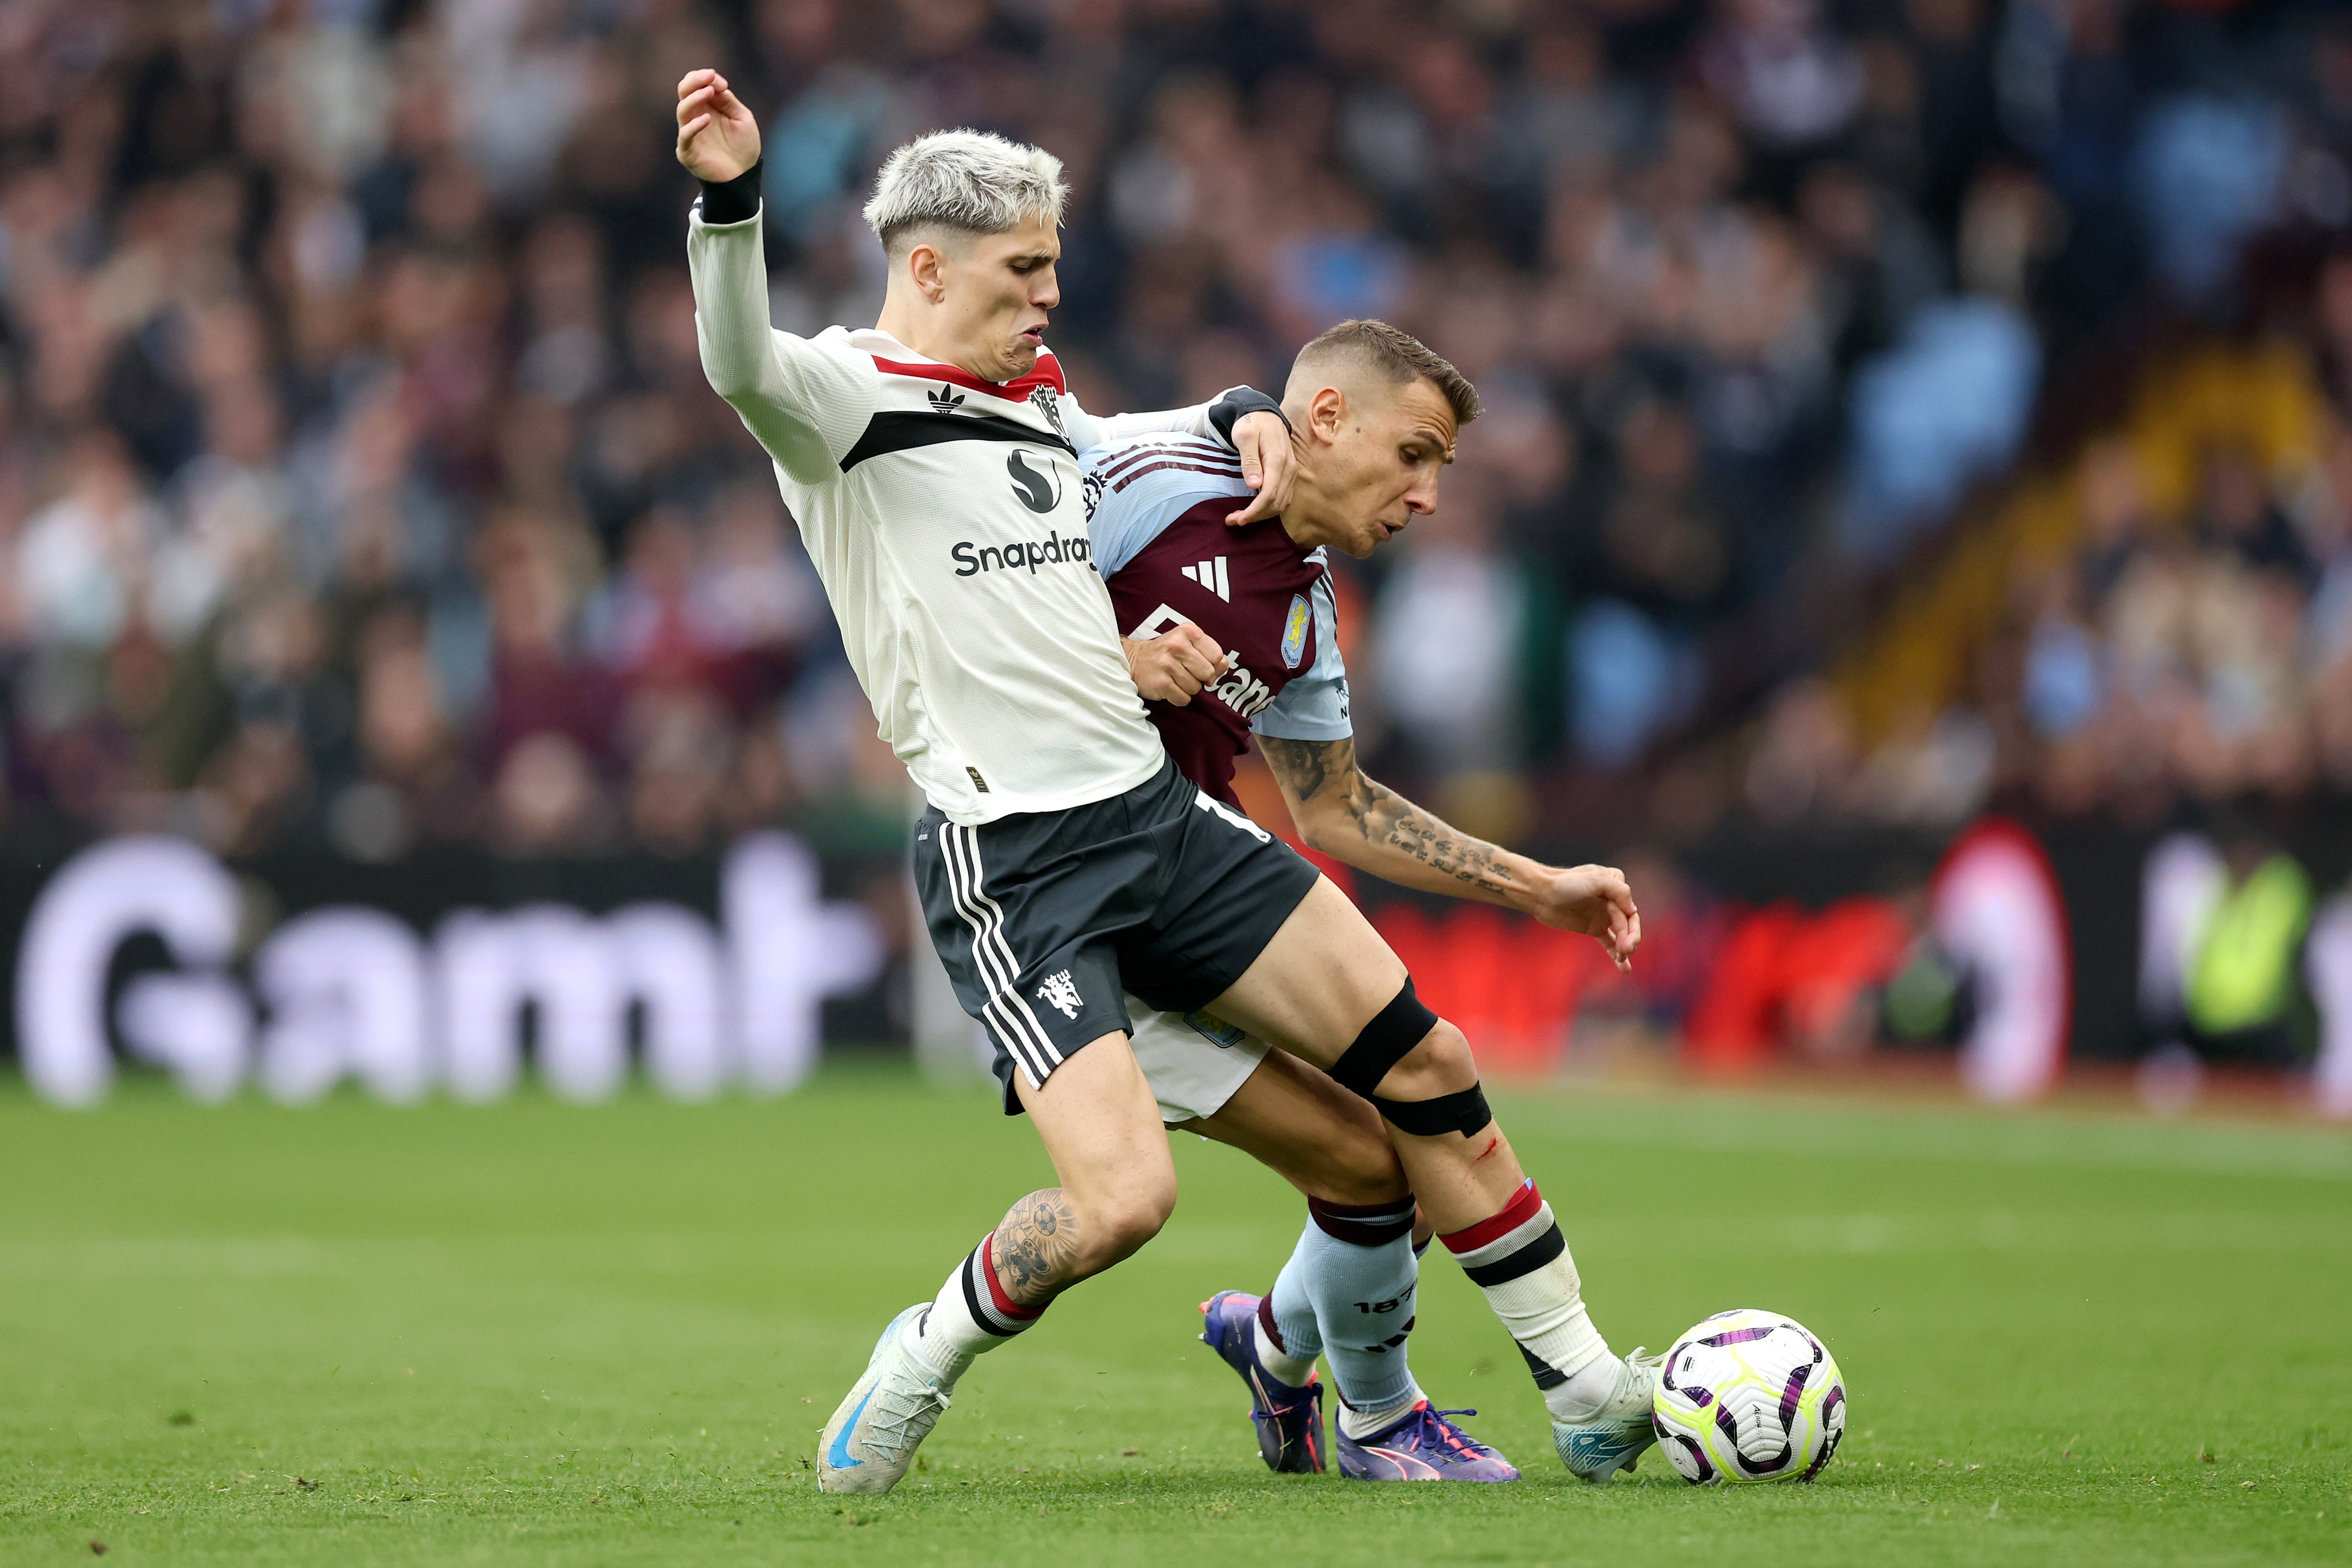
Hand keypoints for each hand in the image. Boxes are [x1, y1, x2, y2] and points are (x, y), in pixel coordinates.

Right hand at [676, 68, 760, 181]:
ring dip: (694, 98)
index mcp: (707, 106)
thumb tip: (715, 85)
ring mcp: (690, 133)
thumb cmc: (744, 147)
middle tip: (709, 77)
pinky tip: (707, 119)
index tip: (722, 83)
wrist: (744, 176)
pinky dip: (694, 126)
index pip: (697, 84)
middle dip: (695, 80)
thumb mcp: (742, 118)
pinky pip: (685, 135)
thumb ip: (728, 101)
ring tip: (709, 92)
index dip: (706, 78)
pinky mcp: (687, 151)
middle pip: (684, 91)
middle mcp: (695, 117)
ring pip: (682, 110)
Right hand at [1123, 623, 1229, 705]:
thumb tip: (1224, 667)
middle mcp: (1177, 645)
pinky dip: (1178, 697)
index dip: (1212, 664)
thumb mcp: (1188, 643)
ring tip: (1174, 678)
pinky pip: (1183, 699)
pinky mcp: (1161, 683)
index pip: (1217, 655)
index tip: (1200, 664)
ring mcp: (1167, 664)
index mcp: (1188, 631)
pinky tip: (1169, 687)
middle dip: (1199, 677)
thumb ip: (1210, 653)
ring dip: (1187, 688)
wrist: (1133, 660)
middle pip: (1208, 673)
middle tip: (1184, 672)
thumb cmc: (1166, 652)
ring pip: (1196, 688)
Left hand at [1226, 412, 1302, 525]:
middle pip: (1276, 503)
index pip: (1269, 494)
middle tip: (1233, 520)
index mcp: (1277, 460)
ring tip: (1241, 517)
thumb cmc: (1251, 423)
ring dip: (1262, 514)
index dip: (1254, 511)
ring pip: (1281, 503)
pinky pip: (1284, 498)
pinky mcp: (1289, 475)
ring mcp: (1291, 472)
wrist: (1265, 414)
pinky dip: (1269, 508)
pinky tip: (1255, 509)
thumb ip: (1249, 460)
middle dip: (1255, 516)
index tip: (1238, 519)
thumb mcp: (1244, 436)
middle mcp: (1289, 468)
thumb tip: (1254, 485)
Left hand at [1526, 864, 1640, 971]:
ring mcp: (1603, 915)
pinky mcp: (1593, 928)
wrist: (1541, 894)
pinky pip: (1610, 943)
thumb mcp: (1595, 879)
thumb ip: (1618, 890)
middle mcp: (1612, 901)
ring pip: (1622, 935)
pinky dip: (1617, 955)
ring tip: (1623, 960)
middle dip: (1630, 938)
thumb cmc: (1567, 883)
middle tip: (1626, 950)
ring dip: (1626, 948)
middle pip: (1629, 924)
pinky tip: (1624, 968)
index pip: (1629, 909)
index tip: (1619, 929)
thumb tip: (1633, 910)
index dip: (1628, 923)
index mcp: (1616, 885)